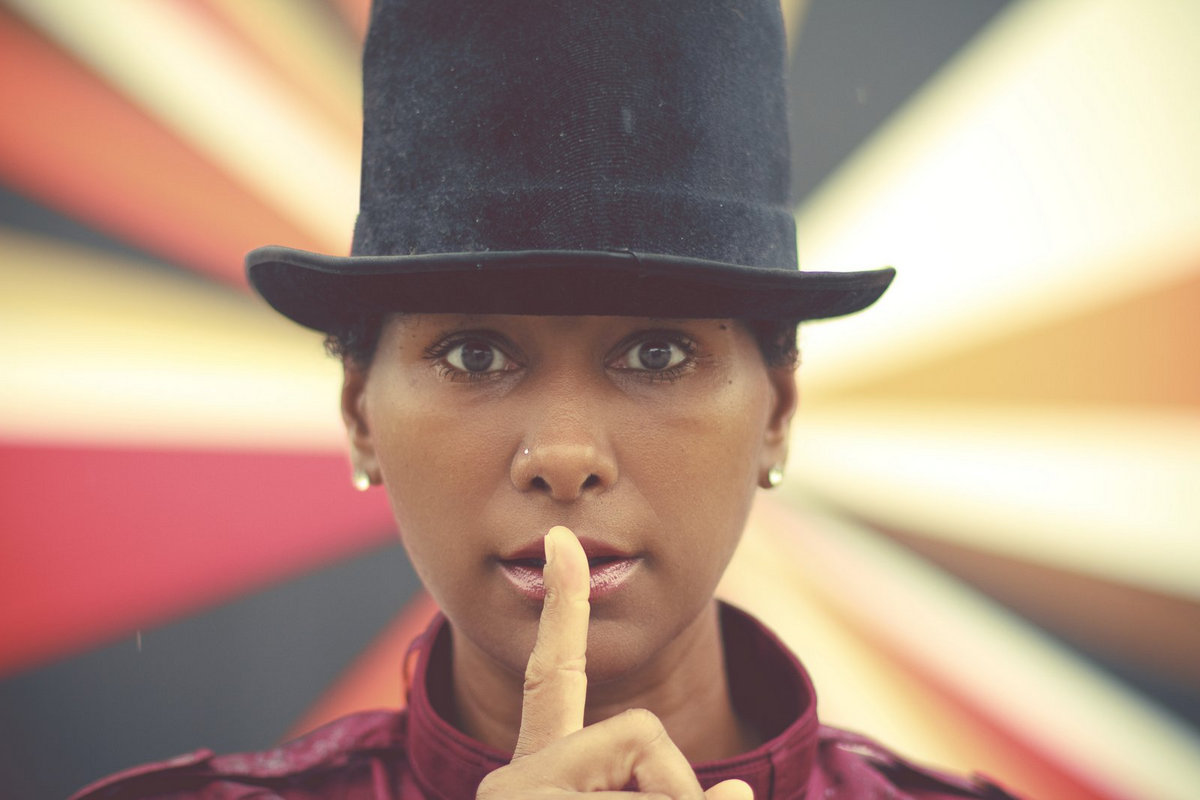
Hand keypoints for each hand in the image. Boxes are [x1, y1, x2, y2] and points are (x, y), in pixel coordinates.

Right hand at [476, 525, 751, 798]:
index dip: (562, 605)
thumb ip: (682, 798)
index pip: (551, 678)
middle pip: (641, 728)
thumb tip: (742, 788)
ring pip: (663, 788)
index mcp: (537, 773)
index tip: (561, 538)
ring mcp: (517, 798)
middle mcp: (515, 779)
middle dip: (677, 790)